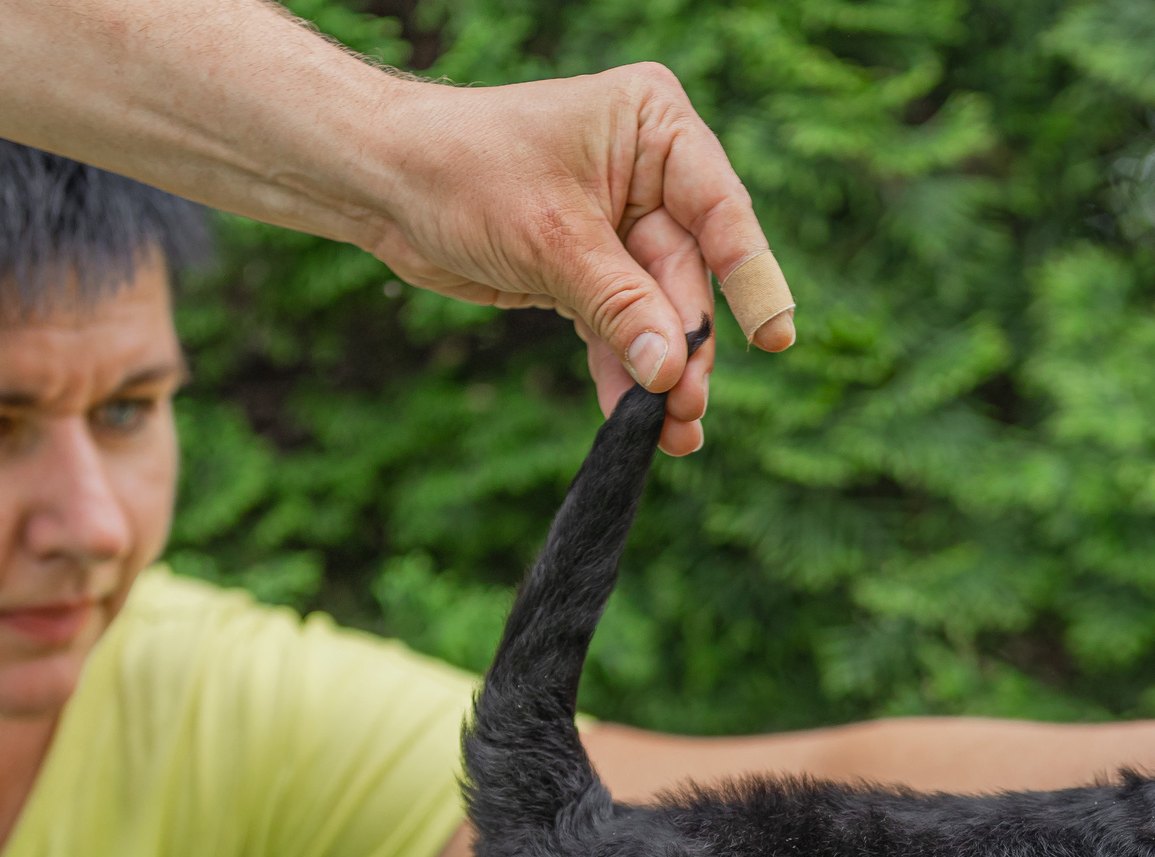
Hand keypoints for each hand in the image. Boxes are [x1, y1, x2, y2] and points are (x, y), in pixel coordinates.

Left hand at [369, 66, 793, 457]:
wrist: (381, 184)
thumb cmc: (459, 170)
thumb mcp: (550, 238)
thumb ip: (619, 304)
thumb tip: (672, 370)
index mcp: (654, 127)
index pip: (719, 210)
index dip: (750, 278)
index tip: (773, 337)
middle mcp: (650, 173)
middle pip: (689, 275)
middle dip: (687, 347)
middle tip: (686, 407)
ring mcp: (624, 226)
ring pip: (661, 312)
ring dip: (663, 373)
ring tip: (672, 432)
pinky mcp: (594, 271)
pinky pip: (624, 329)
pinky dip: (627, 372)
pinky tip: (636, 420)